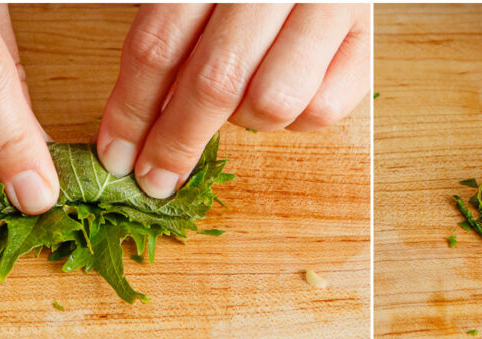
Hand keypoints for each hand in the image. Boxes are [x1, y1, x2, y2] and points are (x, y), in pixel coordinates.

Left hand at [96, 4, 369, 197]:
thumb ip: (169, 39)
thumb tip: (135, 126)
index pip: (158, 46)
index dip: (130, 110)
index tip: (116, 155)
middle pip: (214, 82)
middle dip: (176, 142)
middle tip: (155, 178)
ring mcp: (327, 7)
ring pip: (272, 104)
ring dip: (244, 121)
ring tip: (239, 102)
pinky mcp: (366, 36)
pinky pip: (323, 110)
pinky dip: (295, 119)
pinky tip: (286, 92)